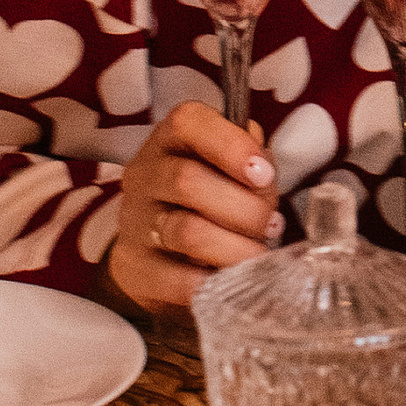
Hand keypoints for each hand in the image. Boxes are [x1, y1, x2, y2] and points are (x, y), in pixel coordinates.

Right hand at [109, 100, 284, 310]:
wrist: (162, 253)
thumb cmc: (211, 198)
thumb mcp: (233, 169)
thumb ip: (253, 162)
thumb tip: (264, 173)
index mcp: (171, 139)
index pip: (188, 122)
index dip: (232, 146)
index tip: (265, 175)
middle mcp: (145, 174)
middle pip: (186, 181)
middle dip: (243, 208)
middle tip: (271, 226)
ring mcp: (134, 222)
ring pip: (185, 231)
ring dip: (235, 248)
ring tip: (258, 256)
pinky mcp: (135, 267)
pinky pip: (176, 279)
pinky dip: (213, 283)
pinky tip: (231, 282)